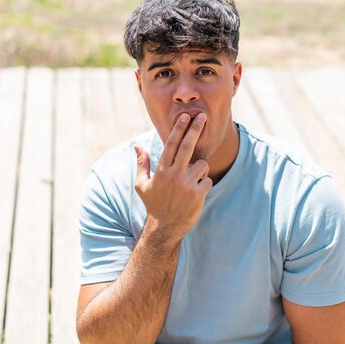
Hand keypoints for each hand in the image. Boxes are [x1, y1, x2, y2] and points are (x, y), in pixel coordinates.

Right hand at [134, 113, 212, 244]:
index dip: (178, 129)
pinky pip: (208, 180)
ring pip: (202, 164)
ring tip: (192, 180)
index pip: (171, 145)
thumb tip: (136, 146)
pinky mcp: (198, 194)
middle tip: (203, 117)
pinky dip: (204, 184)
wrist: (165, 227)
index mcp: (161, 170)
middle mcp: (174, 175)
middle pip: (187, 146)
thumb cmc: (153, 203)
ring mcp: (186, 184)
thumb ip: (141, 164)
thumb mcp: (141, 185)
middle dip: (195, 129)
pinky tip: (196, 193)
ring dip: (200, 169)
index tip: (185, 116)